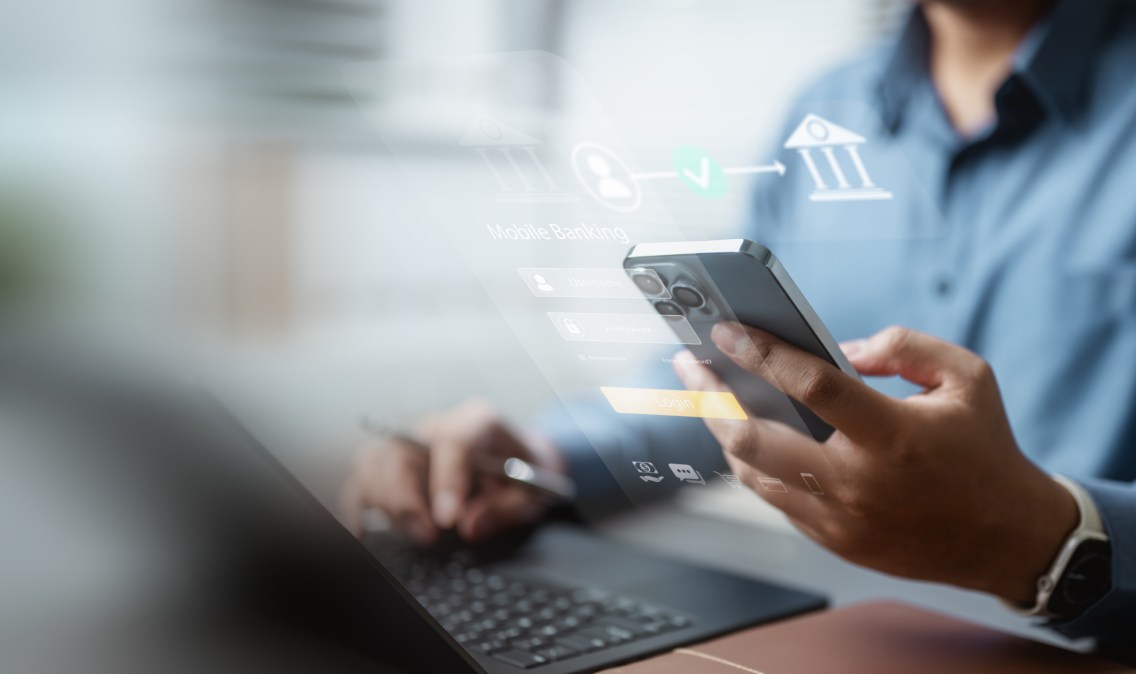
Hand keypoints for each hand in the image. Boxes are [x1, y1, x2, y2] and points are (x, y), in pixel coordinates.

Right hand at [339, 399, 564, 544]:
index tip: (447, 519)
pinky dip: (355, 505)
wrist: (521, 461)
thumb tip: (468, 526)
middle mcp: (437, 425)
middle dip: (409, 499)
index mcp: (478, 421)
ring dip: (387, 503)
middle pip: (401, 451)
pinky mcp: (393, 464)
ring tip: (418, 533)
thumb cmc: (526, 472)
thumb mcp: (533, 491)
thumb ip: (505, 507)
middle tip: (430, 534)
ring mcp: (410, 441)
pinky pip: (361, 479)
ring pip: (374, 462)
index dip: (446, 480)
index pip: (452, 440)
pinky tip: (360, 532)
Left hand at [673, 324, 1078, 604]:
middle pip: (754, 441)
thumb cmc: (984, 450)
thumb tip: (840, 351)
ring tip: (710, 397)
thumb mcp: (967, 377)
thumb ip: (904, 347)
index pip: (811, 386)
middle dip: (710, 398)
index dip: (762, 353)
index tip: (725, 331)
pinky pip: (775, 498)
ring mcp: (839, 519)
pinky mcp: (833, 541)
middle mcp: (857, 482)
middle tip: (691, 366)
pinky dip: (756, 464)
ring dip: (723, 432)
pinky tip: (747, 436)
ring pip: (752, 473)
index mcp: (892, 436)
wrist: (1007, 539)